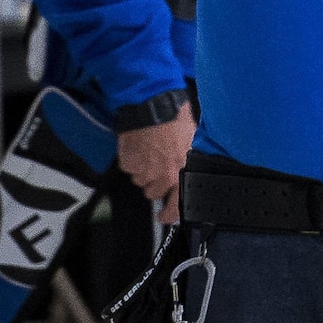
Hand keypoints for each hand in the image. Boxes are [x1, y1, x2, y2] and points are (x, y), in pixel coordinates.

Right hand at [117, 103, 196, 224]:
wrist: (152, 105)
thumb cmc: (176, 118)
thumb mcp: (194, 140)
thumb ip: (190, 160)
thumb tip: (189, 170)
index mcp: (183, 171)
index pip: (177, 205)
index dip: (169, 214)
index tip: (165, 216)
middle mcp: (163, 175)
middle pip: (154, 192)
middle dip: (155, 182)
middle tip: (158, 165)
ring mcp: (144, 171)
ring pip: (140, 181)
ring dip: (144, 170)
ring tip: (150, 151)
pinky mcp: (128, 163)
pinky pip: (129, 168)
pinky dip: (132, 160)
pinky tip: (139, 146)